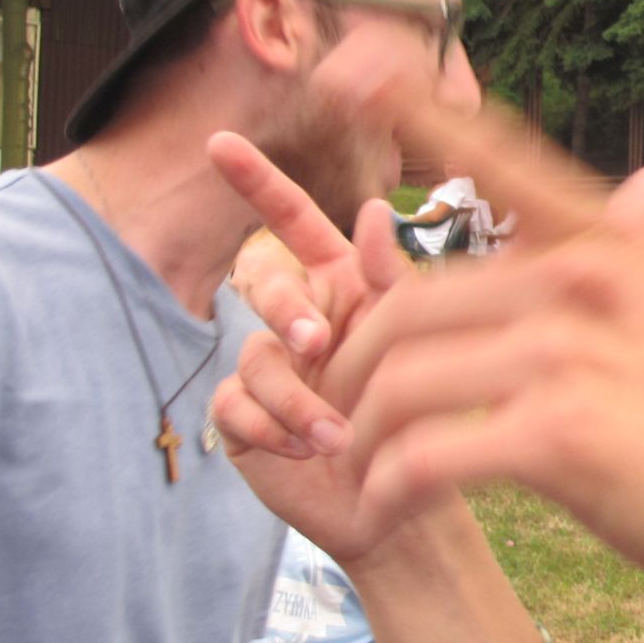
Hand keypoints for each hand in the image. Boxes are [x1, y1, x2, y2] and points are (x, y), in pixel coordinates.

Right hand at [208, 131, 409, 459]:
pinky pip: (233, 404)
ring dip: (294, 396)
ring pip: (254, 354)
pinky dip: (269, 428)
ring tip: (336, 435)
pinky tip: (305, 451)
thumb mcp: (419, 342)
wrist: (409, 500)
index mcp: (340, 283)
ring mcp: (268, 366)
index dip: (255, 180)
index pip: (291, 221)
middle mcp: (298, 316)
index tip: (218, 142)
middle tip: (316, 340)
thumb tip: (372, 209)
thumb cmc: (425, 415)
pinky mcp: (244, 419)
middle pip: (262, 280)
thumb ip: (390, 279)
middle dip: (284, 304)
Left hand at [227, 111, 643, 598]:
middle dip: (354, 366)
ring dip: (364, 436)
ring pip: (402, 379)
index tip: (345, 67)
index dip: (413, 106)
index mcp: (607, 241)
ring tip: (361, 472)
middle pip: (409, 302)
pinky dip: (390, 487)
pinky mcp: (558, 434)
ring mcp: (571, 351)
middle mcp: (586, 279)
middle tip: (338, 415)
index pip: (496, 157)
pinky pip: (424, 454)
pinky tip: (389, 510)